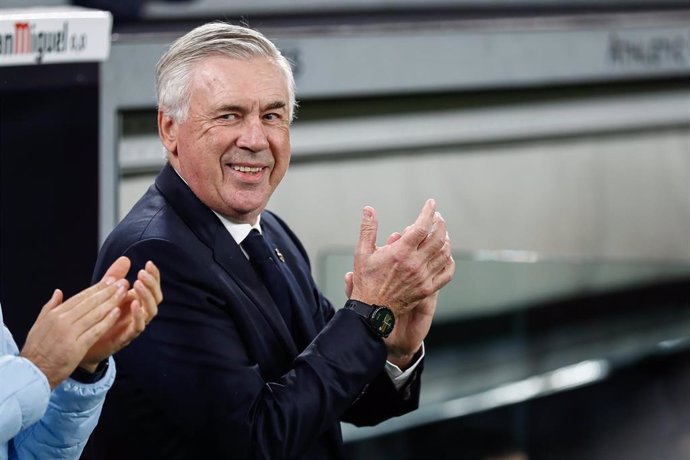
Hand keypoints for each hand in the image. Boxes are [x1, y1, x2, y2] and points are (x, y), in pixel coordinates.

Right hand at [20, 277, 128, 388]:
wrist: (33, 373)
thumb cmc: (37, 349)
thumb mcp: (39, 324)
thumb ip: (50, 307)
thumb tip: (58, 291)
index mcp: (54, 314)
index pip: (80, 297)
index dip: (97, 288)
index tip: (111, 280)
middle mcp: (61, 321)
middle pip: (90, 302)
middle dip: (108, 291)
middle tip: (122, 283)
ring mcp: (69, 333)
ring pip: (94, 314)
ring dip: (111, 302)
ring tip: (123, 294)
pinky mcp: (76, 347)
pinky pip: (95, 331)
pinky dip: (107, 321)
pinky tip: (117, 313)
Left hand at [79, 258, 161, 371]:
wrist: (80, 343)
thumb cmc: (95, 318)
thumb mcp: (103, 293)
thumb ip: (114, 277)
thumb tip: (125, 259)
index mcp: (136, 301)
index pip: (152, 287)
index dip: (154, 276)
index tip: (149, 263)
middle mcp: (139, 313)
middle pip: (156, 298)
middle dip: (152, 284)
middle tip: (142, 273)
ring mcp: (134, 325)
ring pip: (151, 311)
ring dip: (146, 297)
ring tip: (138, 284)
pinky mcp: (126, 337)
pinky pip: (138, 327)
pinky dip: (138, 315)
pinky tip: (133, 304)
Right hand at [346, 201, 453, 367]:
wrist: (372, 310)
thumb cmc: (366, 280)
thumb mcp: (362, 252)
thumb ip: (368, 229)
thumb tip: (369, 209)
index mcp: (400, 253)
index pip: (421, 226)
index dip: (428, 212)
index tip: (431, 203)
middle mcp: (415, 264)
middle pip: (438, 238)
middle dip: (440, 223)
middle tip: (437, 216)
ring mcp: (423, 277)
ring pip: (444, 253)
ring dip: (446, 239)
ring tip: (442, 232)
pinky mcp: (428, 289)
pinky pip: (446, 273)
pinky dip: (449, 261)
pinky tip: (446, 254)